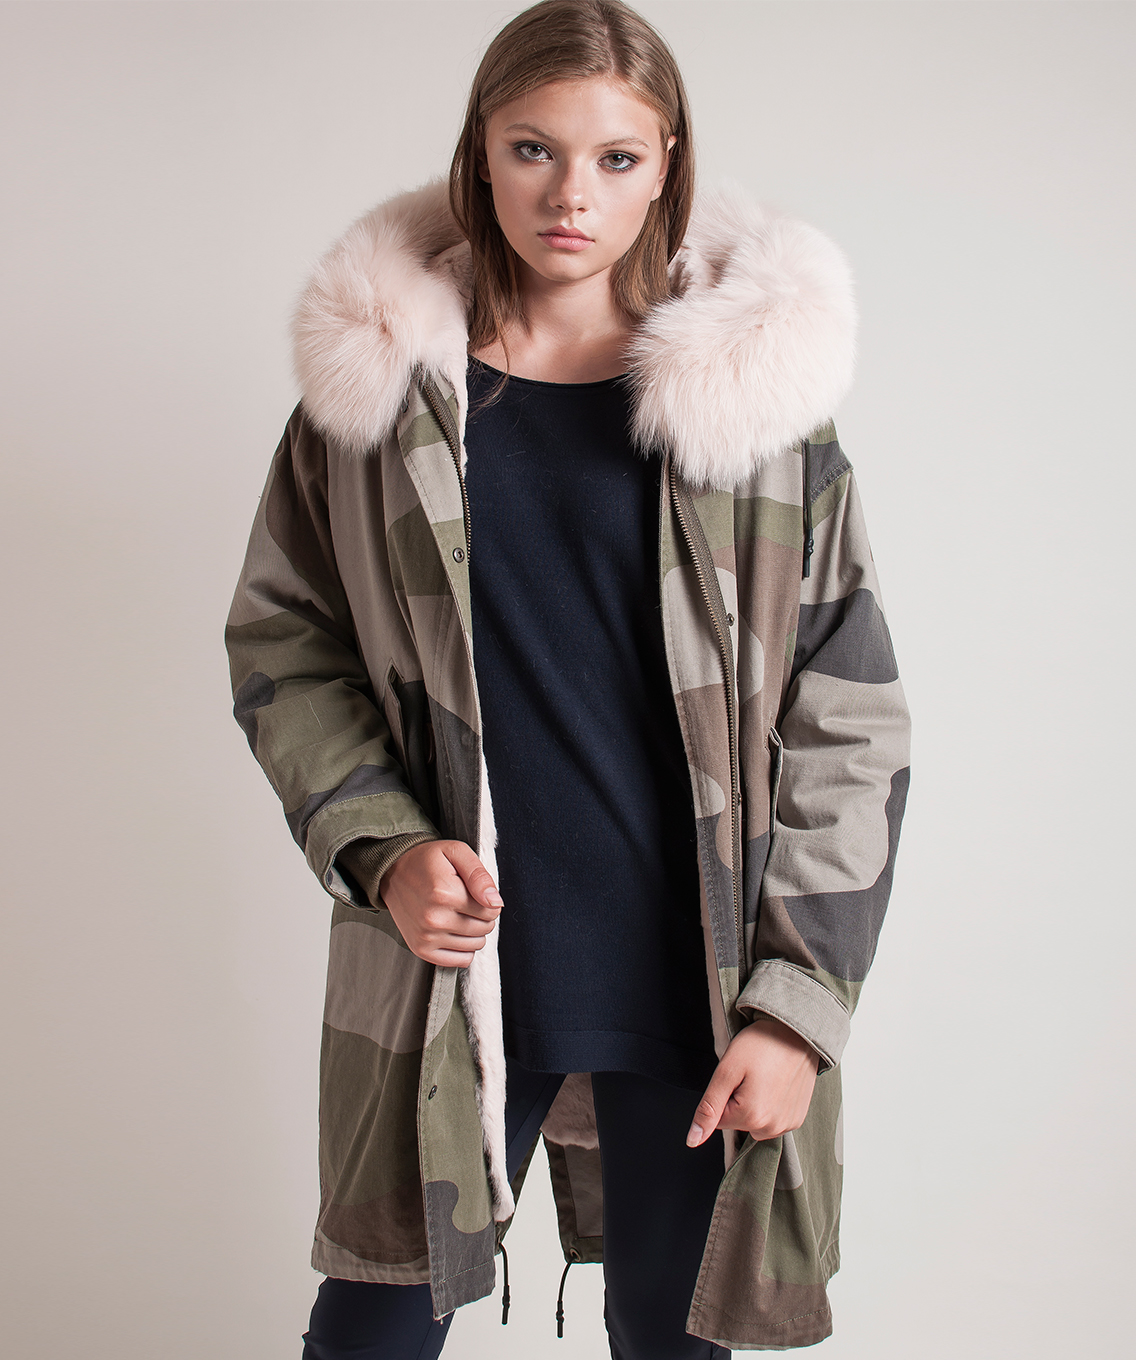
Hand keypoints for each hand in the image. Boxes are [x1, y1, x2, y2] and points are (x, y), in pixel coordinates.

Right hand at [379, 840, 502, 967]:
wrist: (392, 872)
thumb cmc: (426, 861)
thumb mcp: (456, 852)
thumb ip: (479, 876)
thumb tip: (495, 902)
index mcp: (445, 893)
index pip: (491, 911)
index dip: (488, 901)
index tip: (474, 892)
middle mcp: (434, 919)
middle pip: (484, 929)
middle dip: (481, 916)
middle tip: (464, 901)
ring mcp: (426, 937)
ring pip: (474, 945)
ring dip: (472, 931)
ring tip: (456, 914)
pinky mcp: (421, 949)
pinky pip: (460, 960)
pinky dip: (462, 948)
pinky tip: (453, 931)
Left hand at [687, 1017, 818, 1147]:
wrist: (796, 1031)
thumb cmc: (761, 1044)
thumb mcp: (727, 1071)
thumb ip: (709, 1108)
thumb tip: (693, 1140)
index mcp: (752, 1118)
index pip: (719, 1120)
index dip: (724, 1094)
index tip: (738, 1076)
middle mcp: (772, 1128)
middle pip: (738, 1123)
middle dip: (739, 1100)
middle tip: (751, 1075)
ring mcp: (788, 1125)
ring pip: (755, 1122)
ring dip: (755, 1104)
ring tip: (765, 1078)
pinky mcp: (797, 1118)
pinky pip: (773, 1120)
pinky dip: (771, 1104)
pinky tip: (777, 1083)